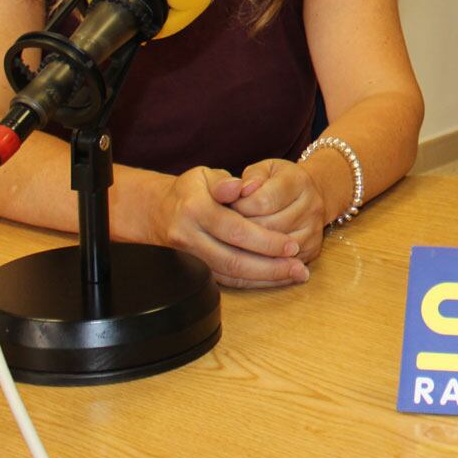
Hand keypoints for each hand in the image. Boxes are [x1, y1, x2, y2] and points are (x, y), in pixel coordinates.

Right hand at [151, 167, 309, 288]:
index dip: (266, 240)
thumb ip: (225, 182)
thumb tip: (239, 186)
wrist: (158, 212)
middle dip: (271, 265)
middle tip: (298, 266)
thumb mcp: (205, 175)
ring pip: (231, 275)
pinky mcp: (194, 270)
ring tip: (294, 275)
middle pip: (234, 258)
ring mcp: (189, 257)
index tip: (292, 244)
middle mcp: (189, 237)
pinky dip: (252, 282)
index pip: (235, 229)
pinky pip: (226, 281)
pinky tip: (274, 279)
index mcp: (194, 209)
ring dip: (265, 278)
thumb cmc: (190, 191)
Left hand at [235, 158, 327, 263]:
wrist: (308, 195)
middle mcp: (311, 206)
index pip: (263, 201)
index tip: (226, 207)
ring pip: (275, 250)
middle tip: (224, 229)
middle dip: (241, 230)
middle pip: (268, 227)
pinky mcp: (312, 250)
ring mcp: (313, 231)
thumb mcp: (264, 170)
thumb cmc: (277, 182)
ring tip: (233, 243)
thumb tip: (240, 189)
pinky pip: (282, 266)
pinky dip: (260, 266)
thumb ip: (250, 177)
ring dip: (249, 249)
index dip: (239, 207)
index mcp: (298, 182)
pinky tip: (244, 260)